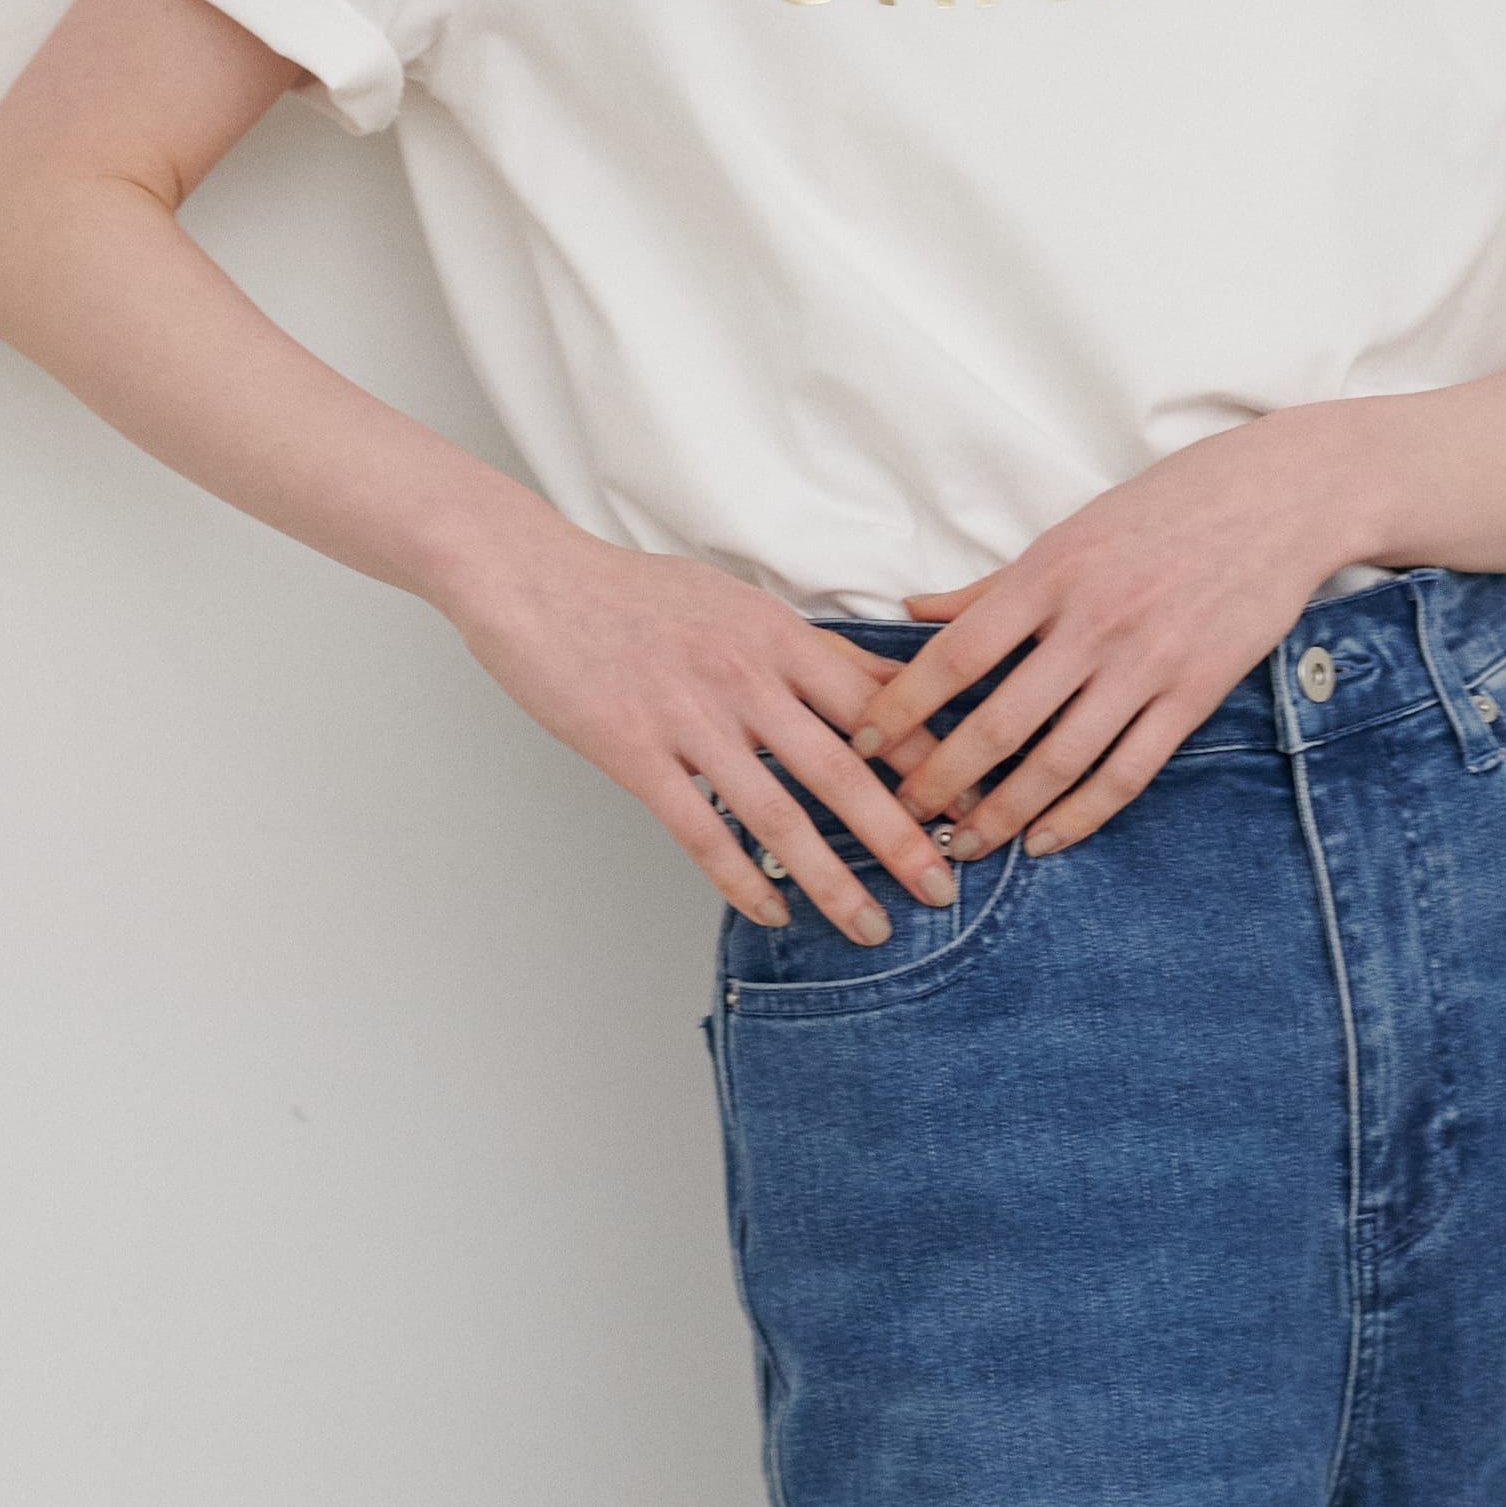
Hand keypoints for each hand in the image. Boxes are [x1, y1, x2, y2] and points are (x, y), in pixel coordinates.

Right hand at [440, 525, 961, 943]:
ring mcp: (691, 717)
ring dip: (832, 880)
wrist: (533, 579)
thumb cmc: (634, 591)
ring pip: (780, 814)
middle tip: (945, 888)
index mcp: (778, 635)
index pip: (878, 702)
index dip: (931, 758)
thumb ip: (801, 650)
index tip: (972, 803)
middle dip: (903, 836)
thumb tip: (874, 685)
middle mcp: (747, 676)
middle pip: (844, 769)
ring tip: (870, 928)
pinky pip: (701, 830)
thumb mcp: (734, 602)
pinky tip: (773, 911)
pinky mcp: (635, 752)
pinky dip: (743, 877)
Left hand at [846, 410, 1361, 860]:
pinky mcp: (1195, 694)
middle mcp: (1094, 622)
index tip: (862, 741)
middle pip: (999, 722)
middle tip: (902, 814)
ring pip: (1060, 760)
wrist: (1277, 499)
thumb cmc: (1164, 507)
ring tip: (965, 843)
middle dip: (941, 778)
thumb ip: (992, 585)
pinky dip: (1081, 815)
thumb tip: (913, 611)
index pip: (957, 653)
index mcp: (1051, 573)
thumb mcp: (1070, 530)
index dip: (904, 706)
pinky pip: (1128, 772)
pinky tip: (1044, 840)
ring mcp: (1147, 662)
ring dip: (1003, 813)